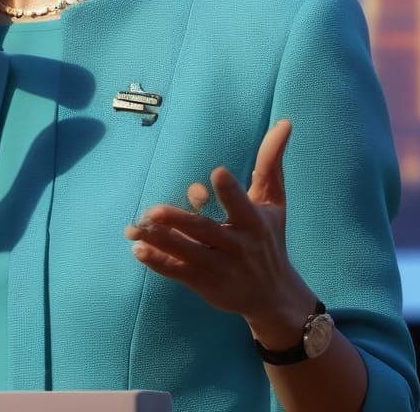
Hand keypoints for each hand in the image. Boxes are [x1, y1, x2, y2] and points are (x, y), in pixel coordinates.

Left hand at [123, 119, 315, 337]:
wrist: (274, 297)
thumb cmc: (270, 238)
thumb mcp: (274, 201)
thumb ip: (271, 162)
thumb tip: (284, 122)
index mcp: (254, 223)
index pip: (241, 205)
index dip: (230, 191)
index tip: (216, 172)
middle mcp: (237, 247)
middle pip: (205, 231)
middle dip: (180, 221)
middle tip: (154, 210)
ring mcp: (220, 268)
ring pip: (187, 253)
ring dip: (160, 241)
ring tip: (135, 228)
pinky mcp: (206, 284)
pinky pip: (180, 273)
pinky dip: (159, 263)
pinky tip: (139, 250)